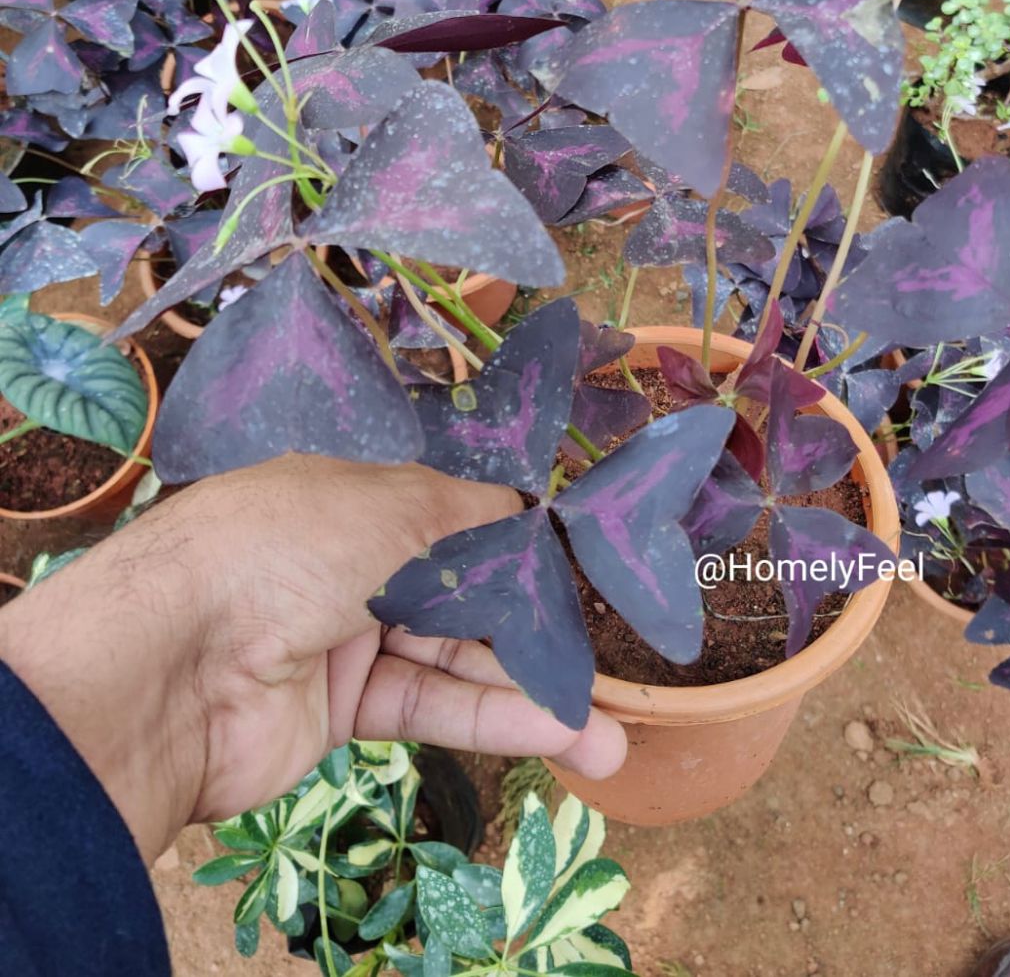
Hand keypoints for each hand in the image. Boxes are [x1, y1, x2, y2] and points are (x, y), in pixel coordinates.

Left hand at [0, 456, 626, 860]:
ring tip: (607, 738)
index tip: (577, 574)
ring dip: (528, 694)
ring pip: (452, 660)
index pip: (453, 518)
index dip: (515, 546)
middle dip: (534, 630)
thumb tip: (527, 511)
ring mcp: (343, 638)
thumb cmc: (290, 548)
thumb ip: (471, 515)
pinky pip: (427, 706)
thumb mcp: (395, 506)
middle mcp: (350, 562)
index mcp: (354, 497)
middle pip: (460, 593)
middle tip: (604, 666)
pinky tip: (556, 735)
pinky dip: (490, 720)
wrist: (175, 662)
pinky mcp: (340, 710)